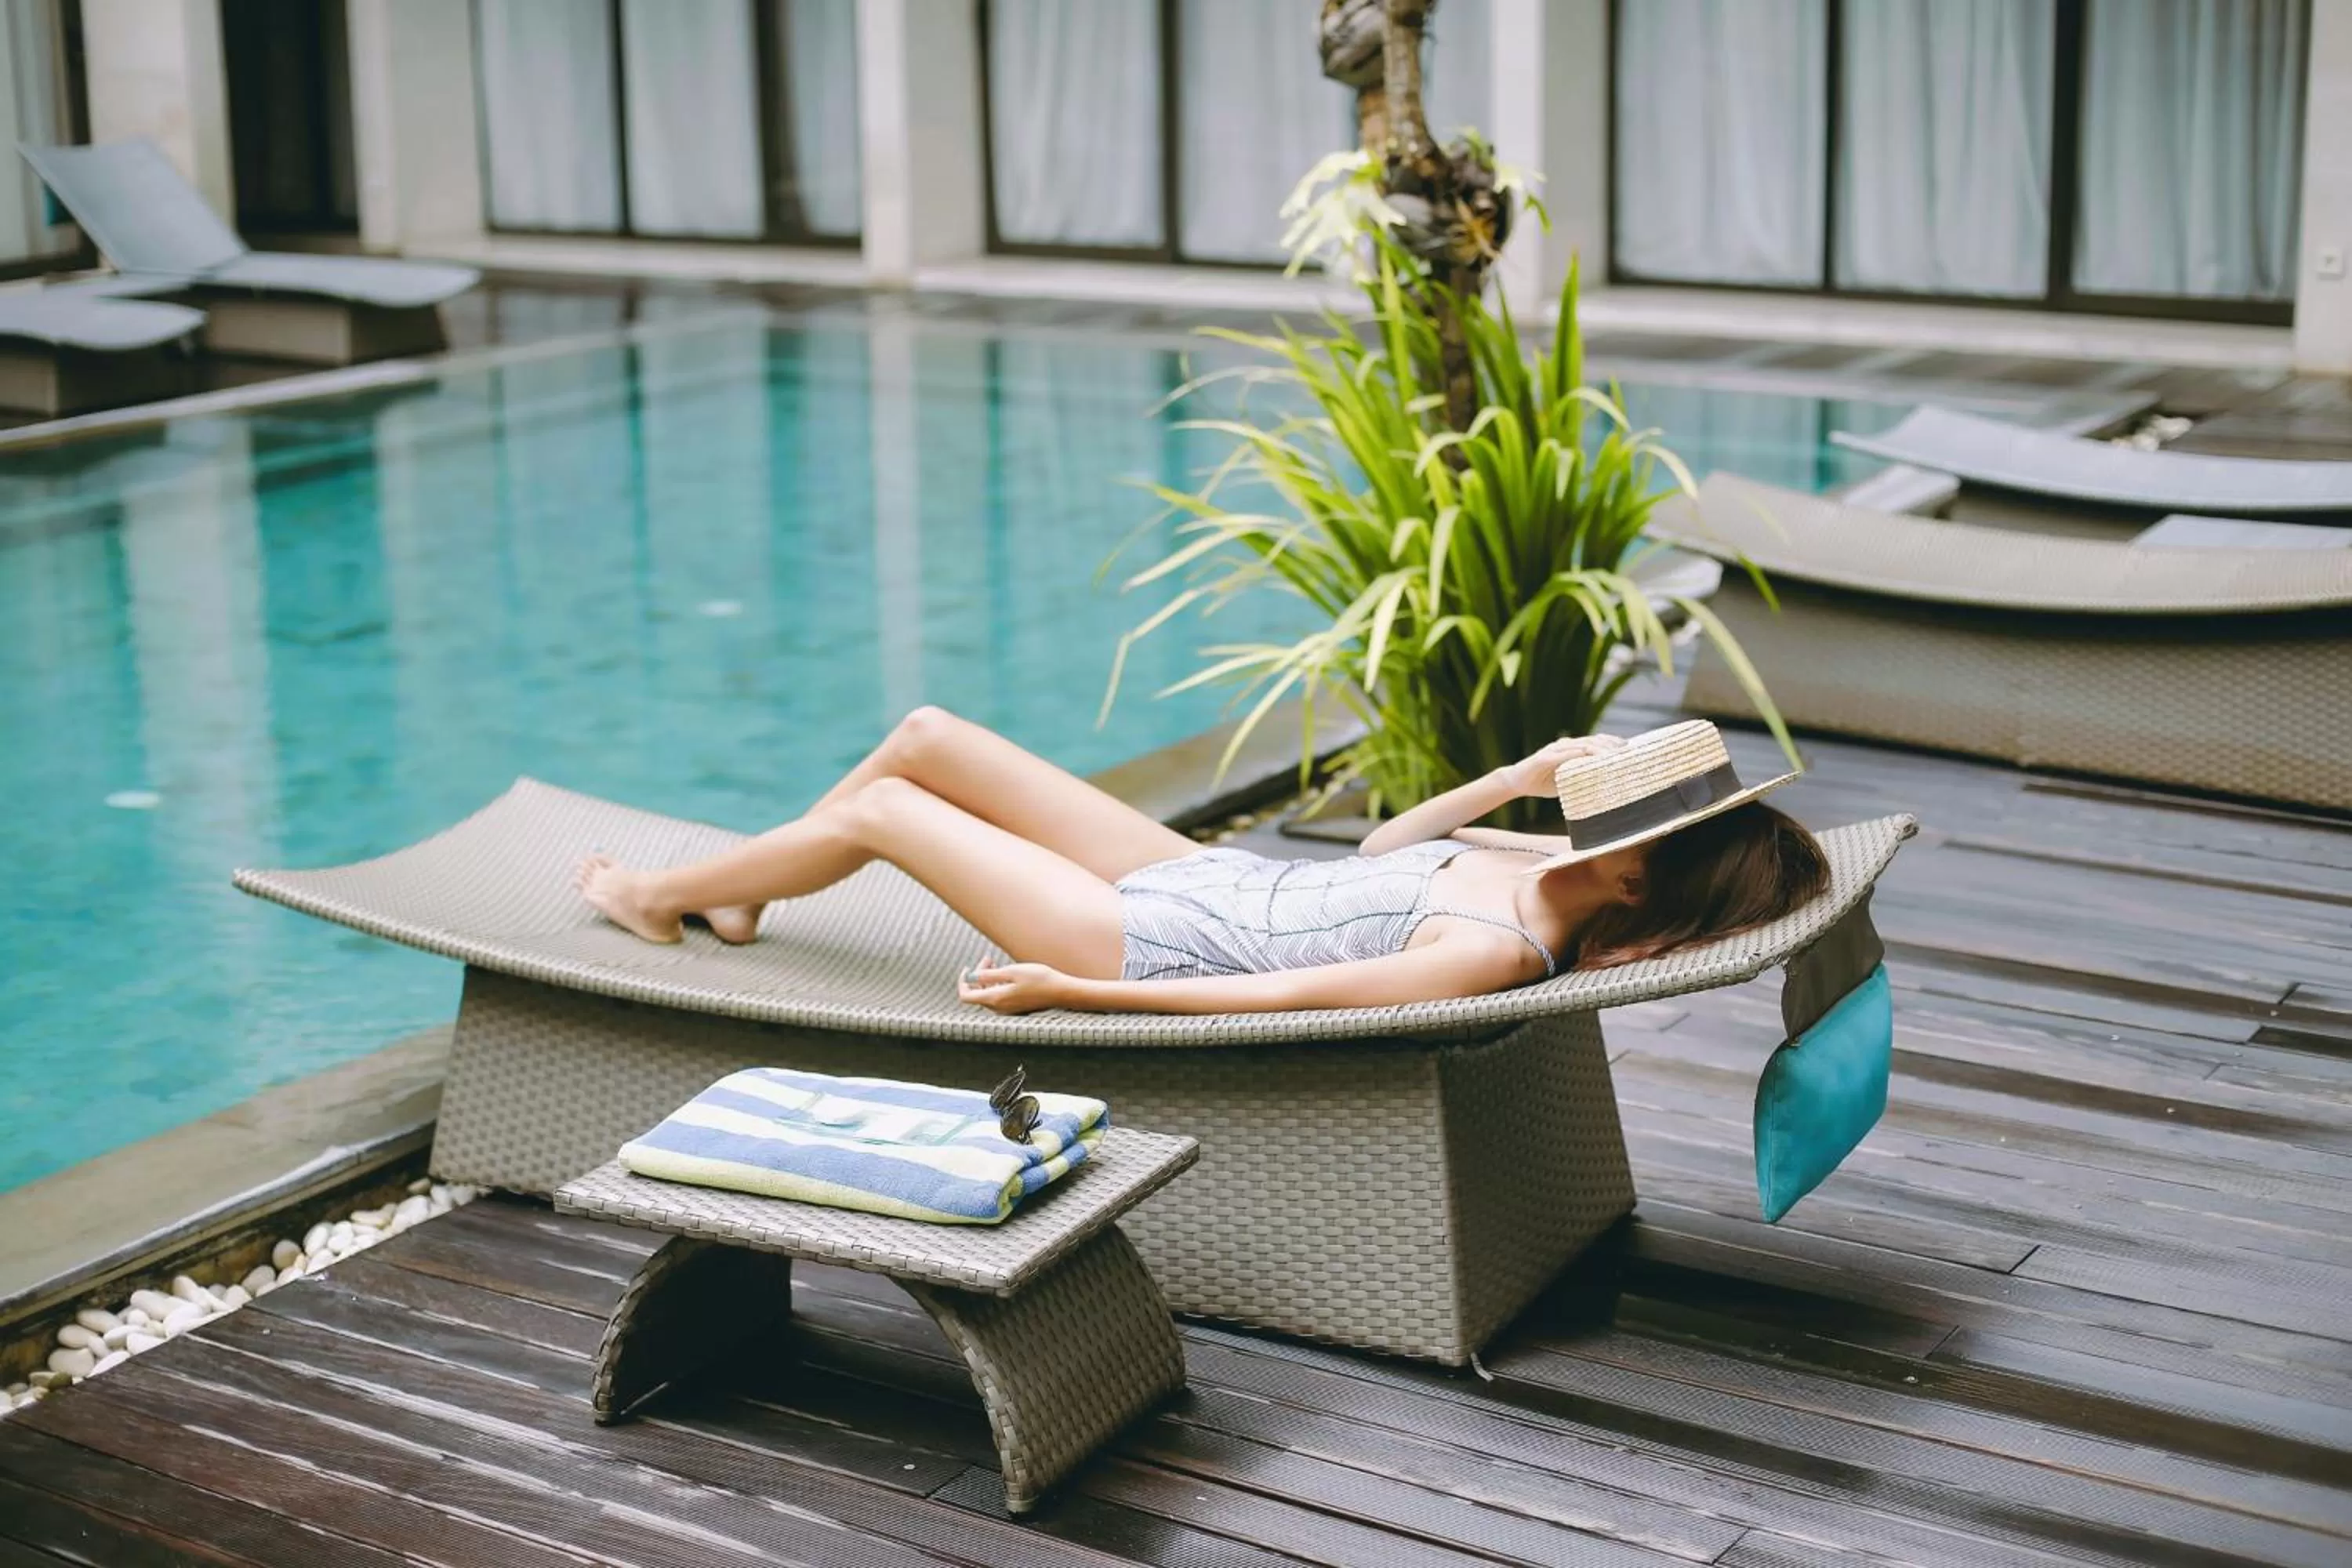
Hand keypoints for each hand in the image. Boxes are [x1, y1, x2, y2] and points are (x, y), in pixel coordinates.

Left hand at [958, 960, 1075, 1014]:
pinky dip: (997, 984)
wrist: (1061, 991)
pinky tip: (1006, 973)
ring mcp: (1007, 1009)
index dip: (962, 981)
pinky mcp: (1015, 1007)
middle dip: (978, 975)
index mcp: (995, 999)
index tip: (967, 968)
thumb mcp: (1013, 971)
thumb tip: (971, 977)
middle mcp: (999, 1008)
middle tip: (988, 958)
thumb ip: (989, 975)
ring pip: (987, 994)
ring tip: (995, 962)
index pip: (965, 996)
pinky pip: (998, 996)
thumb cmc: (1039, 979)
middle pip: (977, 993)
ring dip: (987, 978)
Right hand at [1499, 734, 1626, 797]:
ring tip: (1610, 753)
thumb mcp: (1567, 781)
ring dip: (1596, 748)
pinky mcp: (1543, 758)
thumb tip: (1603, 785)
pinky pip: (1561, 755)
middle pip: (1591, 741)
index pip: (1595, 742)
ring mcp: (1553, 750)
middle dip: (1609, 745)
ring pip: (1579, 745)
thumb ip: (1582, 778)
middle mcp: (1564, 746)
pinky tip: (1585, 756)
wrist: (1515, 782)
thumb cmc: (1542, 782)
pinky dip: (1574, 755)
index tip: (1627, 748)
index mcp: (1571, 750)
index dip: (1611, 743)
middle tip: (1625, 750)